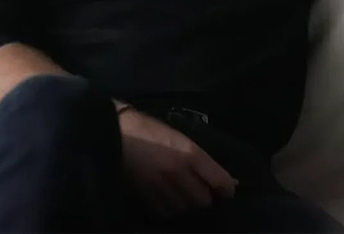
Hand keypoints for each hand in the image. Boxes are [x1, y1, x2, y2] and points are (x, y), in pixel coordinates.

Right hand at [119, 109, 237, 216]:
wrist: (116, 132)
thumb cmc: (150, 130)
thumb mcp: (180, 138)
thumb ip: (201, 159)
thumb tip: (226, 179)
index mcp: (190, 153)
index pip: (219, 180)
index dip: (227, 190)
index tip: (227, 192)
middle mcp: (178, 171)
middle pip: (202, 200)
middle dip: (204, 197)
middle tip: (199, 191)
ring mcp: (160, 185)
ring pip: (184, 208)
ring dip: (185, 204)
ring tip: (181, 195)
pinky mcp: (144, 195)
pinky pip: (164, 212)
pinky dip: (168, 209)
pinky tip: (166, 199)